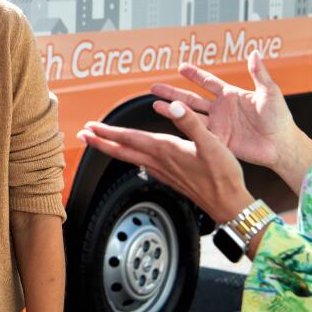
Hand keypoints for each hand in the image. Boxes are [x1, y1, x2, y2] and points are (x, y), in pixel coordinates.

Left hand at [78, 102, 252, 223]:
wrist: (229, 204)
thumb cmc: (223, 175)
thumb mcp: (211, 143)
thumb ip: (190, 123)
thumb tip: (174, 107)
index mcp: (166, 150)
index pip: (130, 138)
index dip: (108, 132)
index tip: (90, 127)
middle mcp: (160, 162)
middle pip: (123, 150)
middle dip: (101, 142)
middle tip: (83, 135)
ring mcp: (164, 172)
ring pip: (131, 158)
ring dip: (113, 150)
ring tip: (101, 144)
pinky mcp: (171, 178)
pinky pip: (143, 165)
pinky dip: (132, 158)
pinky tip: (134, 158)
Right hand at [152, 50, 296, 170]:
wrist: (281, 145)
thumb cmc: (280, 119)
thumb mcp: (270, 92)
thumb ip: (259, 74)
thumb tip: (254, 53)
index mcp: (231, 96)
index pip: (208, 82)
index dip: (194, 75)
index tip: (181, 67)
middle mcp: (221, 110)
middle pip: (191, 98)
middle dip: (173, 92)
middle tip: (155, 87)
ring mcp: (218, 125)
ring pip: (190, 116)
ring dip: (173, 110)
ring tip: (156, 105)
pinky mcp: (218, 141)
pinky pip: (198, 134)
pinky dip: (184, 130)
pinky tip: (172, 126)